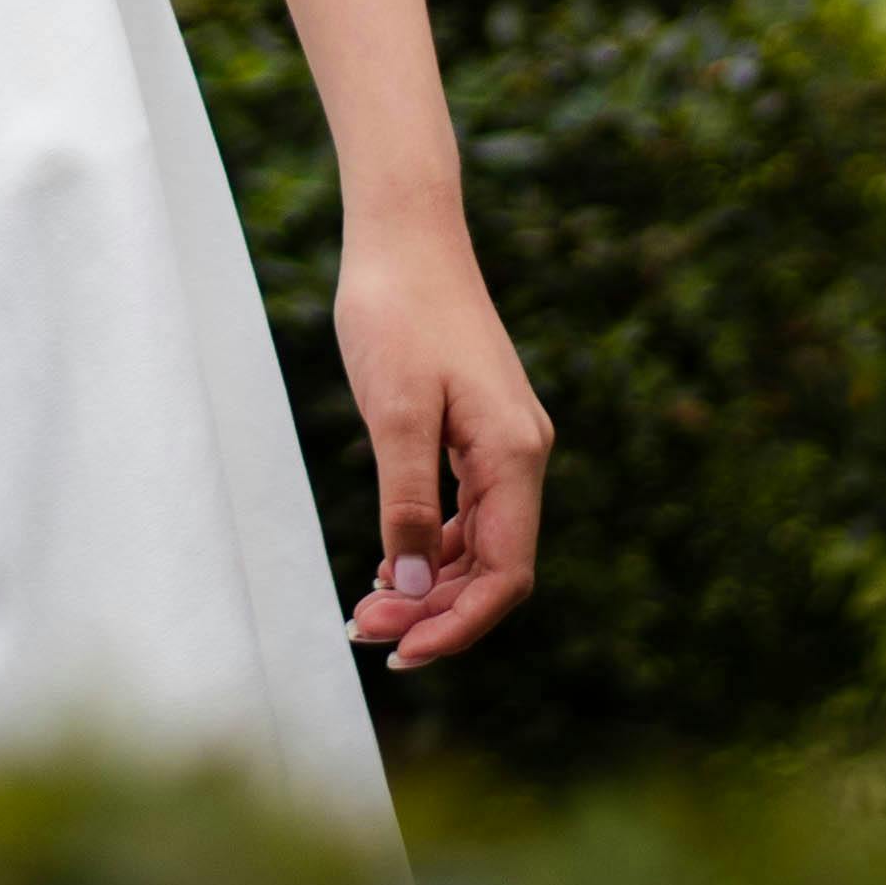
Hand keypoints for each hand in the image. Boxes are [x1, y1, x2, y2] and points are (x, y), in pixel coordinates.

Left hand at [333, 217, 549, 669]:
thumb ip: (409, 505)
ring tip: (368, 608)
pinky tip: (392, 563)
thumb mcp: (395, 413)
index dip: (458, 625)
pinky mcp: (481, 429)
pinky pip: (469, 511)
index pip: (505, 574)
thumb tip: (415, 590)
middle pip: (494, 568)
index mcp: (514, 454)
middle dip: (435, 610)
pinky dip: (434, 546)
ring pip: (481, 544)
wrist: (404, 231)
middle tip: (362, 630)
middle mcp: (523, 454)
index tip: (400, 653)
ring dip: (432, 585)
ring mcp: (505, 441)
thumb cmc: (396, 311)